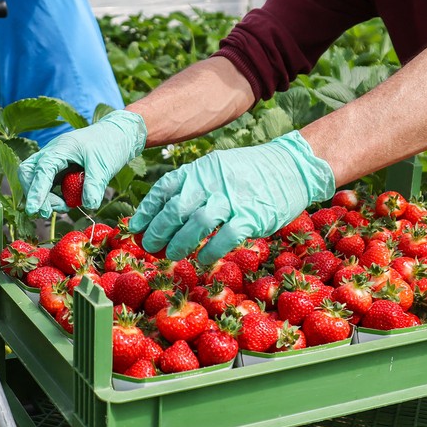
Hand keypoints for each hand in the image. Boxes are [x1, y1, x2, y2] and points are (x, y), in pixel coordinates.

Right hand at [18, 110, 147, 216]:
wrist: (118, 134)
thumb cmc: (109, 144)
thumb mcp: (103, 166)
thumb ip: (94, 185)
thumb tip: (89, 205)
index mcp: (60, 148)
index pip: (41, 170)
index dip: (36, 191)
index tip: (34, 210)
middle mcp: (52, 153)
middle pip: (28, 173)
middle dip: (35, 194)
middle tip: (49, 212)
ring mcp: (54, 161)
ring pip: (36, 180)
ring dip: (45, 198)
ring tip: (65, 206)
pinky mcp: (59, 169)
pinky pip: (48, 184)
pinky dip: (53, 196)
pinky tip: (68, 201)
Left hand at [130, 130, 335, 266]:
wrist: (292, 167)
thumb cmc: (249, 173)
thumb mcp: (216, 168)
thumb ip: (193, 186)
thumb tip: (163, 212)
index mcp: (200, 169)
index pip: (165, 189)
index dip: (147, 210)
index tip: (135, 227)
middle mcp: (212, 182)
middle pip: (176, 209)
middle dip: (158, 231)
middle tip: (150, 247)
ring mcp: (233, 198)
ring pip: (197, 224)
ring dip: (180, 243)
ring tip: (172, 255)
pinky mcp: (252, 215)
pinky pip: (225, 237)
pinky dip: (210, 251)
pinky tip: (202, 260)